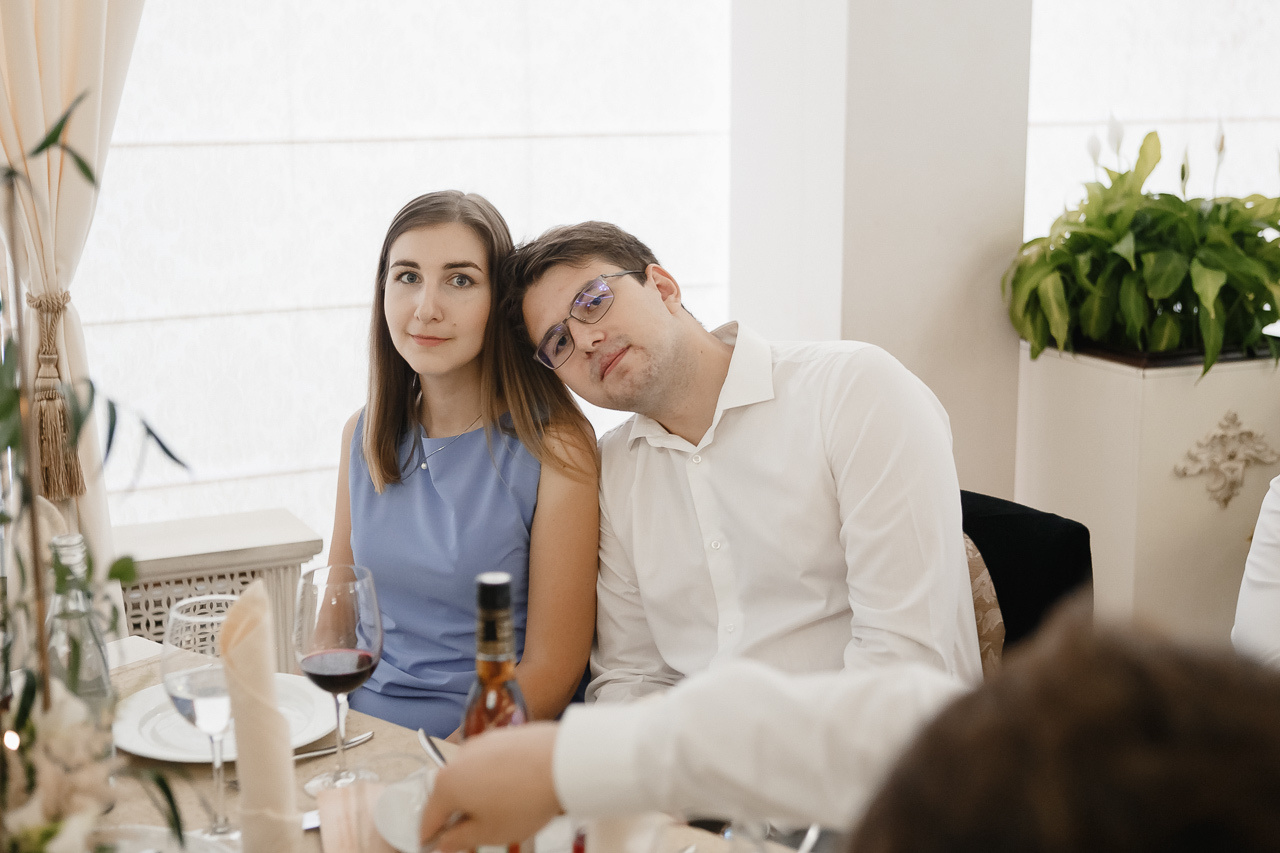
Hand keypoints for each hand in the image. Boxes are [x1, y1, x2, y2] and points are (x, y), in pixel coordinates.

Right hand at [419, 722, 562, 850]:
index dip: (430, 836)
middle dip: (458, 814)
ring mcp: (480, 744)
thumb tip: (444, 842)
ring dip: (477, 794)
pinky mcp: (501, 736)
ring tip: (501, 809)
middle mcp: (459, 758)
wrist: (562, 761)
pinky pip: (489, 763)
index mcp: (447, 785)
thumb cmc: (524, 800)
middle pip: (448, 794)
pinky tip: (514, 788)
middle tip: (474, 832)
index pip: (428, 818)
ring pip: (470, 776)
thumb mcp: (489, 833)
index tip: (434, 846)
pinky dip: (494, 777)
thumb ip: (460, 839)